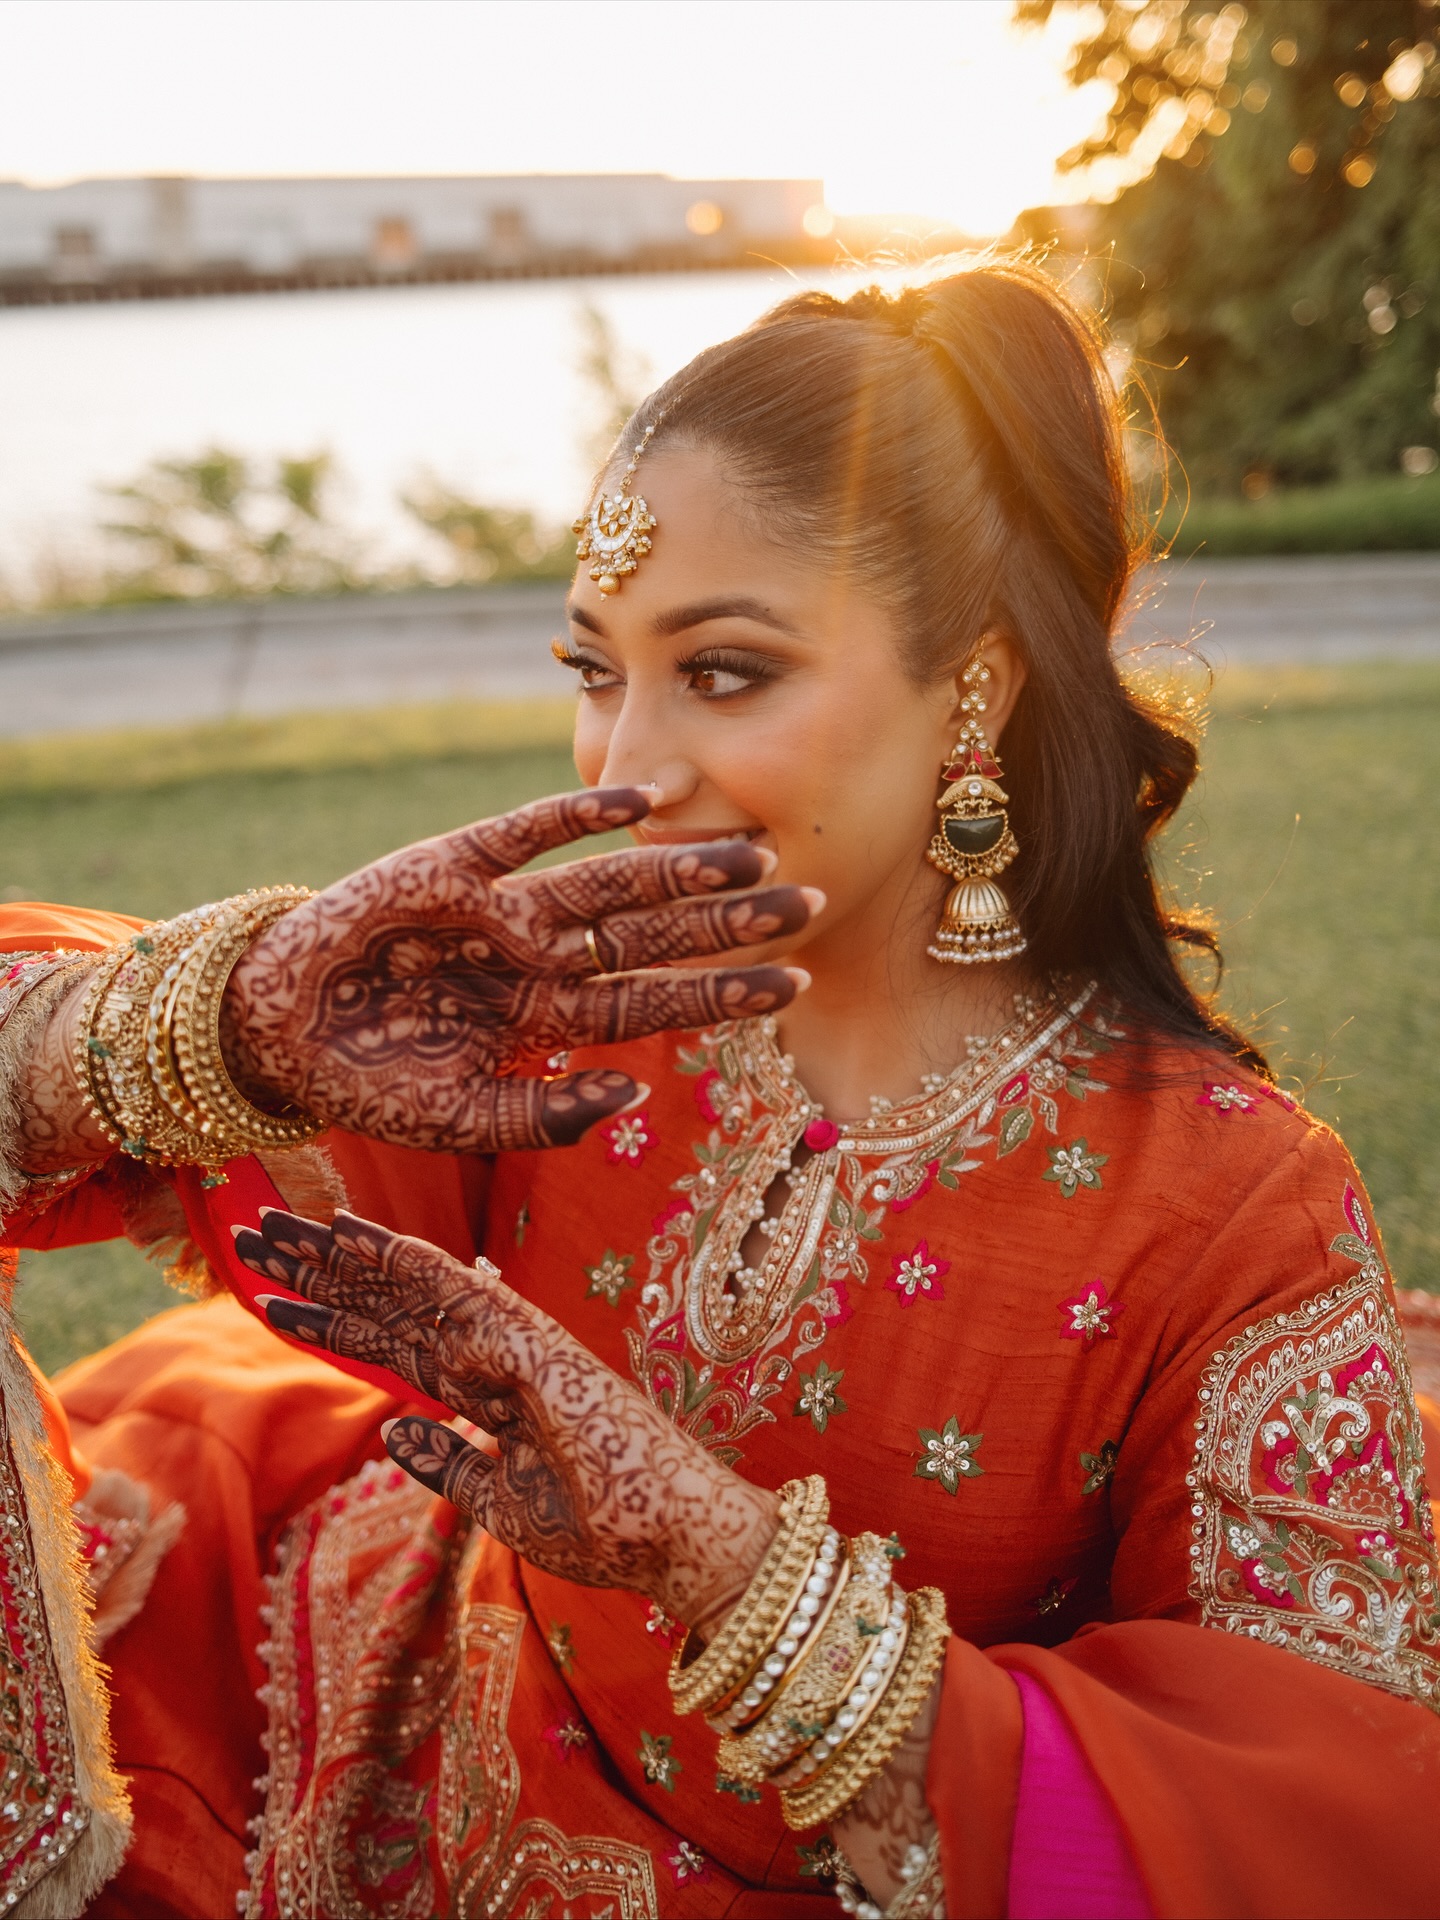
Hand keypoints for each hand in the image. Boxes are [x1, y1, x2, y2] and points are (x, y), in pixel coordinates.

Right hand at [222, 786, 813, 1152]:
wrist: (274, 1036)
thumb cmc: (371, 1084)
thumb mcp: (465, 1123)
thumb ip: (549, 1116)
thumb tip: (633, 1094)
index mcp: (549, 1019)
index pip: (657, 1002)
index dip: (726, 992)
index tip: (800, 979)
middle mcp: (540, 958)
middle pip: (652, 937)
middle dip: (728, 924)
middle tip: (809, 900)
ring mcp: (500, 910)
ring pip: (607, 884)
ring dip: (676, 869)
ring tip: (749, 855)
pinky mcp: (448, 865)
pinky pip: (523, 834)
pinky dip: (578, 816)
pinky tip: (641, 800)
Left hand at [237, 1208, 778, 1629]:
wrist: (669, 1542)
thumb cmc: (603, 1528)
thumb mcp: (500, 1504)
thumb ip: (448, 1463)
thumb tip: (395, 1430)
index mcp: (484, 1394)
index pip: (389, 1344)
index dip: (329, 1315)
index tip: (270, 1294)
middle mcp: (492, 1357)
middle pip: (387, 1305)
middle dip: (320, 1272)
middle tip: (254, 1235)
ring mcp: (513, 1346)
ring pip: (412, 1287)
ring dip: (345, 1256)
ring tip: (283, 1224)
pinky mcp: (533, 1347)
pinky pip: (461, 1294)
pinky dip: (407, 1262)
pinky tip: (358, 1236)